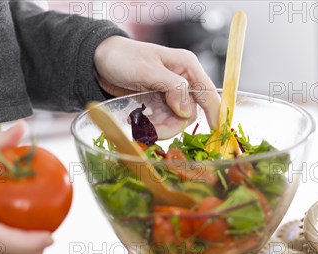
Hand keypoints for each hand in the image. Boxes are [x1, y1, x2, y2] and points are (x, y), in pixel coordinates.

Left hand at [94, 36, 220, 128]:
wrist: (100, 61)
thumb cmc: (124, 58)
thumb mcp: (149, 70)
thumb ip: (172, 88)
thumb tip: (187, 111)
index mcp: (187, 67)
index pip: (208, 93)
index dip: (215, 113)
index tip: (217, 131)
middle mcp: (183, 81)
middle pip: (190, 113)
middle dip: (172, 125)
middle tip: (152, 129)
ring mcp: (171, 93)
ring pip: (176, 120)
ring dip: (160, 127)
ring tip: (141, 123)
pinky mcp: (159, 103)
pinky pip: (163, 121)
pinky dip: (152, 125)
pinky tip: (138, 120)